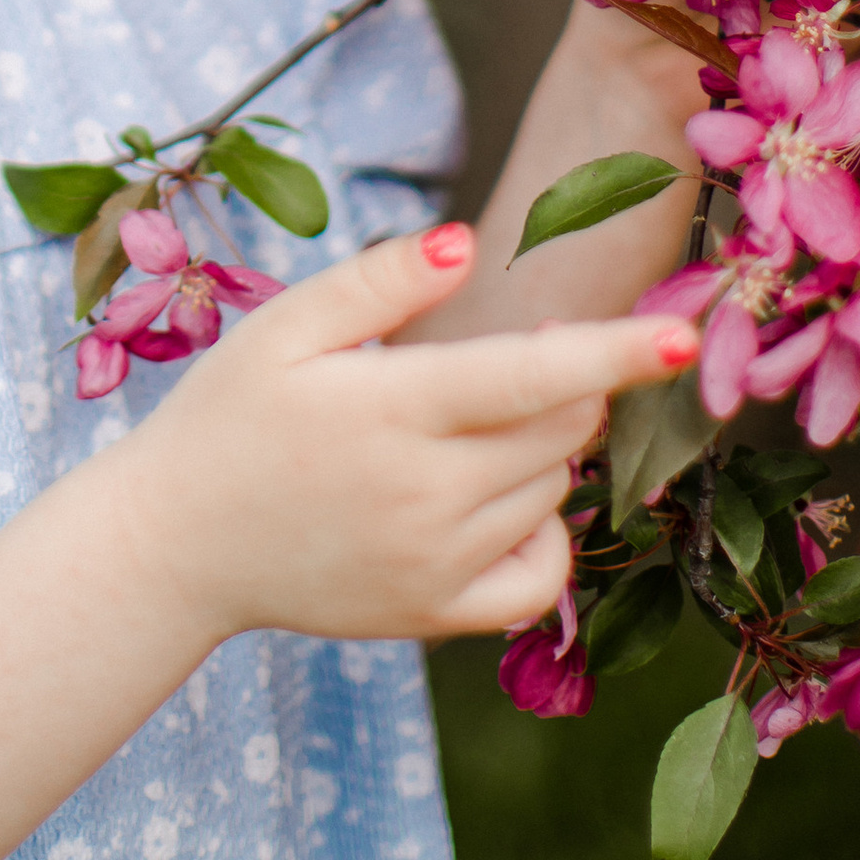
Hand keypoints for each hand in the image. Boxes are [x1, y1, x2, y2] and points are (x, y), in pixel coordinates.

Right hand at [115, 223, 697, 648]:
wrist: (174, 547)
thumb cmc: (227, 418)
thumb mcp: (285, 328)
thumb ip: (380, 281)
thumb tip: (467, 244)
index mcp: (392, 411)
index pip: (533, 375)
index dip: (617, 353)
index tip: (685, 338)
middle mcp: (426, 494)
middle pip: (561, 430)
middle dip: (566, 383)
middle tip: (505, 364)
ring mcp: (436, 562)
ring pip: (552, 492)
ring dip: (543, 450)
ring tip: (462, 430)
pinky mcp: (434, 614)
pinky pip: (538, 578)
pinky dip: (546, 535)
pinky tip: (501, 504)